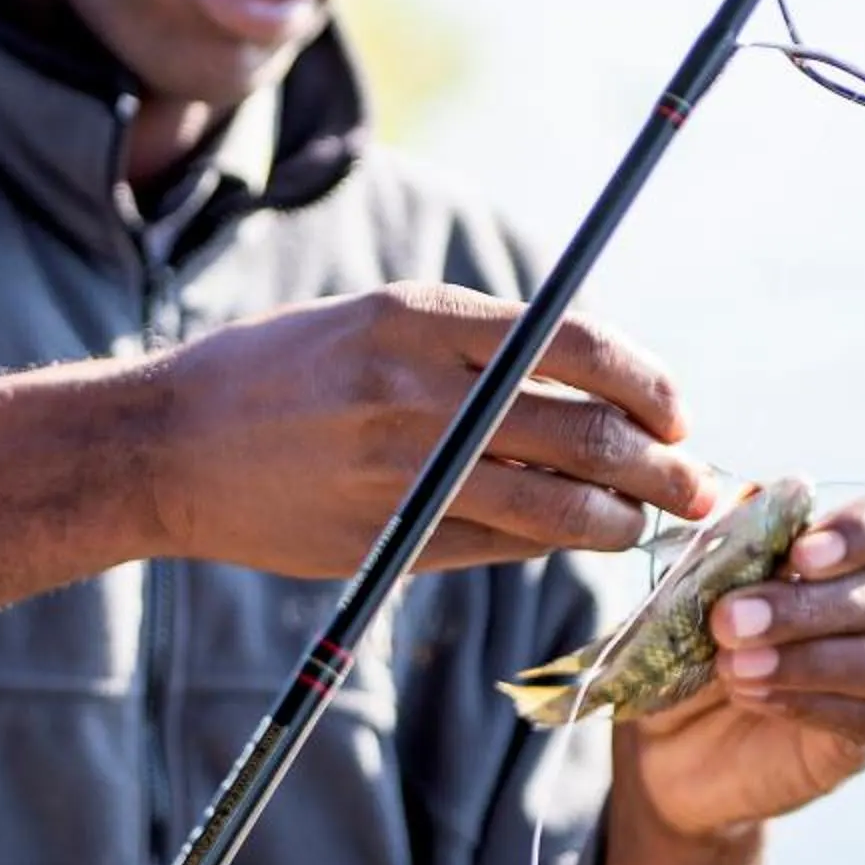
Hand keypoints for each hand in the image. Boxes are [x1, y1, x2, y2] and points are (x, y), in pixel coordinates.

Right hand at [145, 282, 715, 575]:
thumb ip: (475, 347)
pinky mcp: (388, 538)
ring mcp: (403, 472)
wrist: (165, 445)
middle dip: (663, 468)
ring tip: (644, 522)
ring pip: (557, 506)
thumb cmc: (279, 372)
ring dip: (620, 520)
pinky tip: (566, 537)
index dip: (648, 384)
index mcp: (418, 319)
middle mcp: (417, 391)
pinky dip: (548, 543)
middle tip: (698, 484)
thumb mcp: (373, 321)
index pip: (577, 346)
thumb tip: (592, 386)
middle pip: (586, 434)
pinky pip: (500, 545)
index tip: (678, 411)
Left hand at [620, 483, 864, 837]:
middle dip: (811, 604)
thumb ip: (733, 536)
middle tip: (729, 618)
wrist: (669, 735)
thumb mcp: (699, 580)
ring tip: (734, 665)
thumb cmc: (695, 635)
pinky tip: (751, 694)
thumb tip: (759, 492)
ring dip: (815, 658)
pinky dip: (806, 701)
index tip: (803, 551)